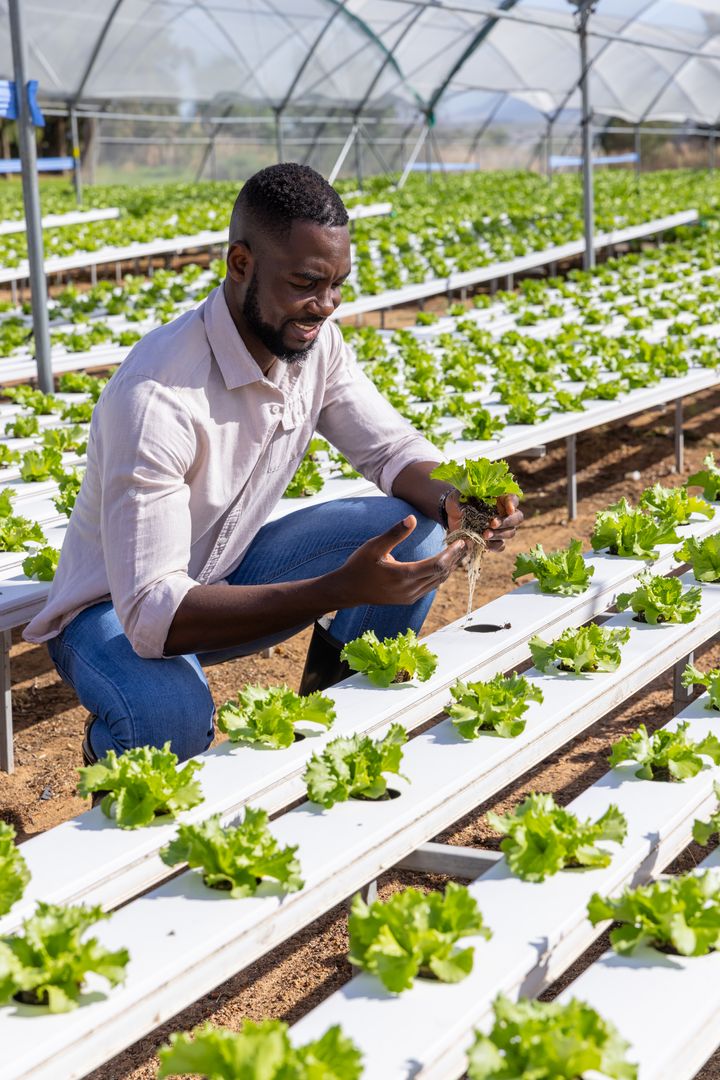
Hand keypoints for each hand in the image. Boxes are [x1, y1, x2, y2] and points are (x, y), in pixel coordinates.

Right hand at [334, 515, 465, 607]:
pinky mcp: (408, 599)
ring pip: (438, 582)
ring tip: (460, 552)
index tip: (461, 541)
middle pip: (442, 574)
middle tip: (467, 543)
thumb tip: (411, 519)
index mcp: (403, 576)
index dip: (452, 553)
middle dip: (456, 558)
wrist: (347, 590)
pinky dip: (440, 574)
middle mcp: (410, 589)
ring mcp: (410, 596)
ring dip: (450, 567)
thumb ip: (394, 533)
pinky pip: (431, 586)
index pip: (437, 565)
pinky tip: (444, 563)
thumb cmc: (359, 566)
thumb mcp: (373, 546)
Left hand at [445, 491, 522, 552]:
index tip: (509, 509)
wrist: (451, 517)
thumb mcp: (458, 496)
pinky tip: (484, 544)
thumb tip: (465, 498)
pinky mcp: (493, 540)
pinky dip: (494, 546)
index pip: (513, 498)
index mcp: (499, 498)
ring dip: (499, 534)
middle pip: (517, 518)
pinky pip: (501, 546)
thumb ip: (462, 495)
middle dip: (506, 522)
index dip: (513, 503)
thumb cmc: (458, 502)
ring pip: (510, 532)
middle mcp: (503, 513)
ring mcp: (500, 528)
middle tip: (492, 524)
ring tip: (484, 534)